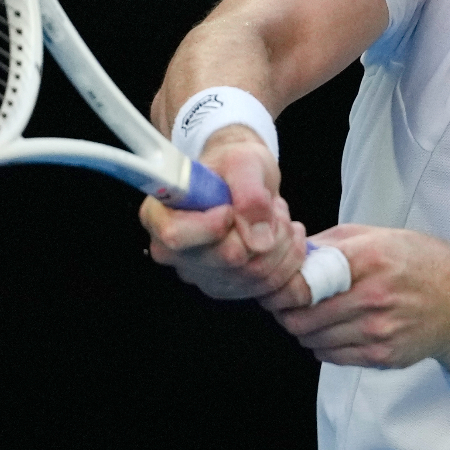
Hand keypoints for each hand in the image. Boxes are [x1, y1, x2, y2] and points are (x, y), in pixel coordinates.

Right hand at [139, 129, 305, 298]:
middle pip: (228, 259)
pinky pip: (269, 286)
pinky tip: (285, 236)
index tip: (230, 207)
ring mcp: (200, 274)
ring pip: (255, 275)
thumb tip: (258, 240)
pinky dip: (289, 260)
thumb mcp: (243, 162)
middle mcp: (173, 252)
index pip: (178, 237)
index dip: (214, 225)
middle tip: (270, 205)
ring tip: (277, 216)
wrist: (244, 178)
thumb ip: (249, 194)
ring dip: (281, 242)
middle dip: (264, 229)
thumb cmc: (233, 166)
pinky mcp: (227, 287)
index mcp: (160, 217)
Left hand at [265, 224, 449, 379]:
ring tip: (320, 315)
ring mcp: (379, 330)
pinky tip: (340, 330)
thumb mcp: (382, 236)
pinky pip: (331, 356)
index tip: (279, 286)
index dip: (281, 288)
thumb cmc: (422, 265)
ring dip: (306, 330)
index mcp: (371, 258)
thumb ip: (334, 242)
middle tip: (292, 304)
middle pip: (299, 317)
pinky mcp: (382, 355)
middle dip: (288, 312)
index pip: (301, 283)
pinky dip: (325, 345)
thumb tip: (290, 253)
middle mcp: (374, 296)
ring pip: (311, 340)